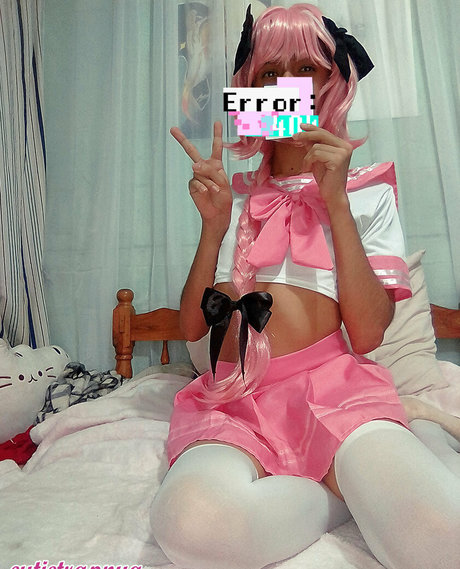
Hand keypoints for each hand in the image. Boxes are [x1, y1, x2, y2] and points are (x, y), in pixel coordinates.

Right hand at [170, 121, 231, 236]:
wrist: (217, 214)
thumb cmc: (223, 198)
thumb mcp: (223, 182)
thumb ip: (211, 171)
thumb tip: (193, 166)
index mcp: (215, 165)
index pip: (216, 148)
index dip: (217, 135)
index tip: (217, 122)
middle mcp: (204, 168)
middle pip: (192, 152)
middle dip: (182, 140)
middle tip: (173, 129)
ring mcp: (196, 176)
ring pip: (200, 172)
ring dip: (209, 182)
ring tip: (215, 191)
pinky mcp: (192, 185)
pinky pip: (196, 181)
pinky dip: (203, 187)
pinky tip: (207, 193)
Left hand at [292, 124, 352, 208]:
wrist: (332, 194)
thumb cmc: (326, 179)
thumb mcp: (318, 159)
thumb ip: (314, 147)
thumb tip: (304, 135)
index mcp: (343, 145)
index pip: (325, 133)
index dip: (313, 129)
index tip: (301, 126)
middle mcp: (345, 146)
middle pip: (322, 135)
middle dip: (306, 135)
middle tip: (294, 136)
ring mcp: (343, 152)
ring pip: (316, 146)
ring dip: (307, 157)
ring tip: (306, 166)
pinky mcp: (338, 159)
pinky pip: (316, 154)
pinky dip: (308, 161)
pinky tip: (308, 169)